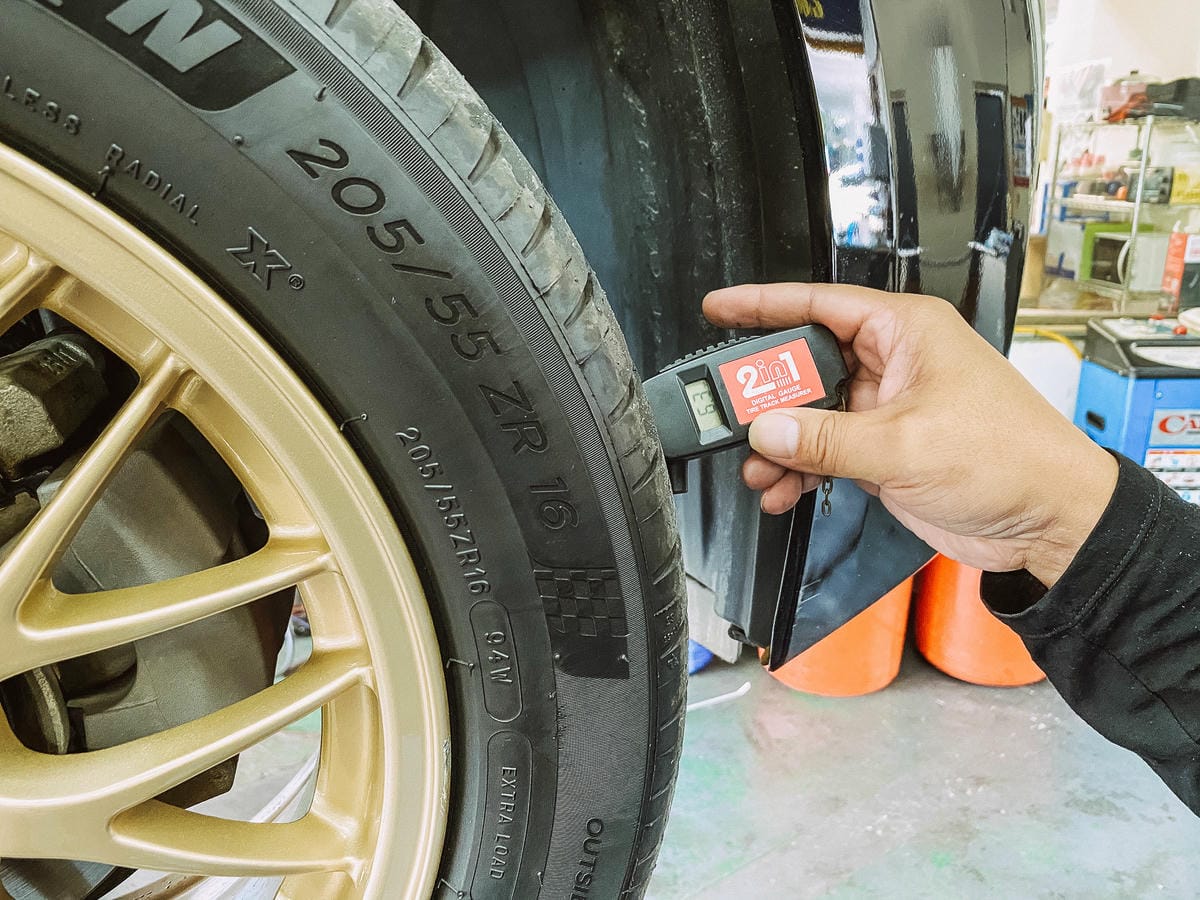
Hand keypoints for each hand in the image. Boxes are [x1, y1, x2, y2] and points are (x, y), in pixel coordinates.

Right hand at [703, 283, 1118, 587]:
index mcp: (905, 331)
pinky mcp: (885, 449)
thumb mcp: (904, 443)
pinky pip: (825, 450)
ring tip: (757, 471)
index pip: (819, 302)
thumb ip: (824, 437)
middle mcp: (893, 362)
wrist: (1048, 520)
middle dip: (766, 395)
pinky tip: (782, 491)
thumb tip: (765, 428)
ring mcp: (887, 407)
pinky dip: (800, 470)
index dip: (764, 304)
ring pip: (810, 414)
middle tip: (728, 414)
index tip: (718, 307)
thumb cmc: (1011, 458)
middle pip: (806, 363)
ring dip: (780, 444)